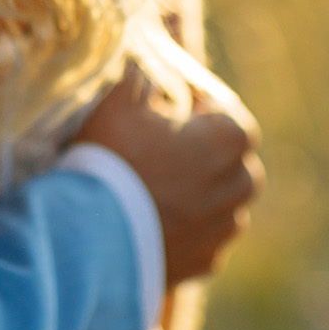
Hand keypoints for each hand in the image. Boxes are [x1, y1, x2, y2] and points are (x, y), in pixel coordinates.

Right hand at [75, 63, 262, 284]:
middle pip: (239, 165)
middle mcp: (238, 186)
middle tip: (175, 151)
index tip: (182, 111)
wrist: (90, 239)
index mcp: (228, 141)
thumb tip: (145, 64)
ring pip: (226, 207)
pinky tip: (157, 225)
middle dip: (214, 155)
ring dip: (205, 195)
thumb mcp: (118, 99)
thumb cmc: (108, 159)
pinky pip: (206, 243)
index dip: (209, 111)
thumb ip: (140, 73)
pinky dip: (190, 233)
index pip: (235, 119)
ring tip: (165, 190)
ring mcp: (222, 230)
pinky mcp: (203, 265)